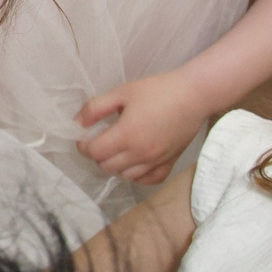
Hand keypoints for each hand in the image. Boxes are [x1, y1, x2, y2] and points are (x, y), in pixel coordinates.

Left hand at [78, 69, 213, 184]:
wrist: (194, 96)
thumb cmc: (157, 91)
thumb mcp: (121, 93)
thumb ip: (95, 108)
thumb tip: (77, 123)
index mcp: (126, 135)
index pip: (94, 153)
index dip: (84, 145)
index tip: (85, 137)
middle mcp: (140, 153)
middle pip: (107, 166)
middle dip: (98, 155)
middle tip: (101, 141)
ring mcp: (156, 161)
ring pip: (126, 175)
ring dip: (116, 165)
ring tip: (118, 149)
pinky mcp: (170, 163)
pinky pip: (149, 180)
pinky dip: (138, 175)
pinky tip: (135, 162)